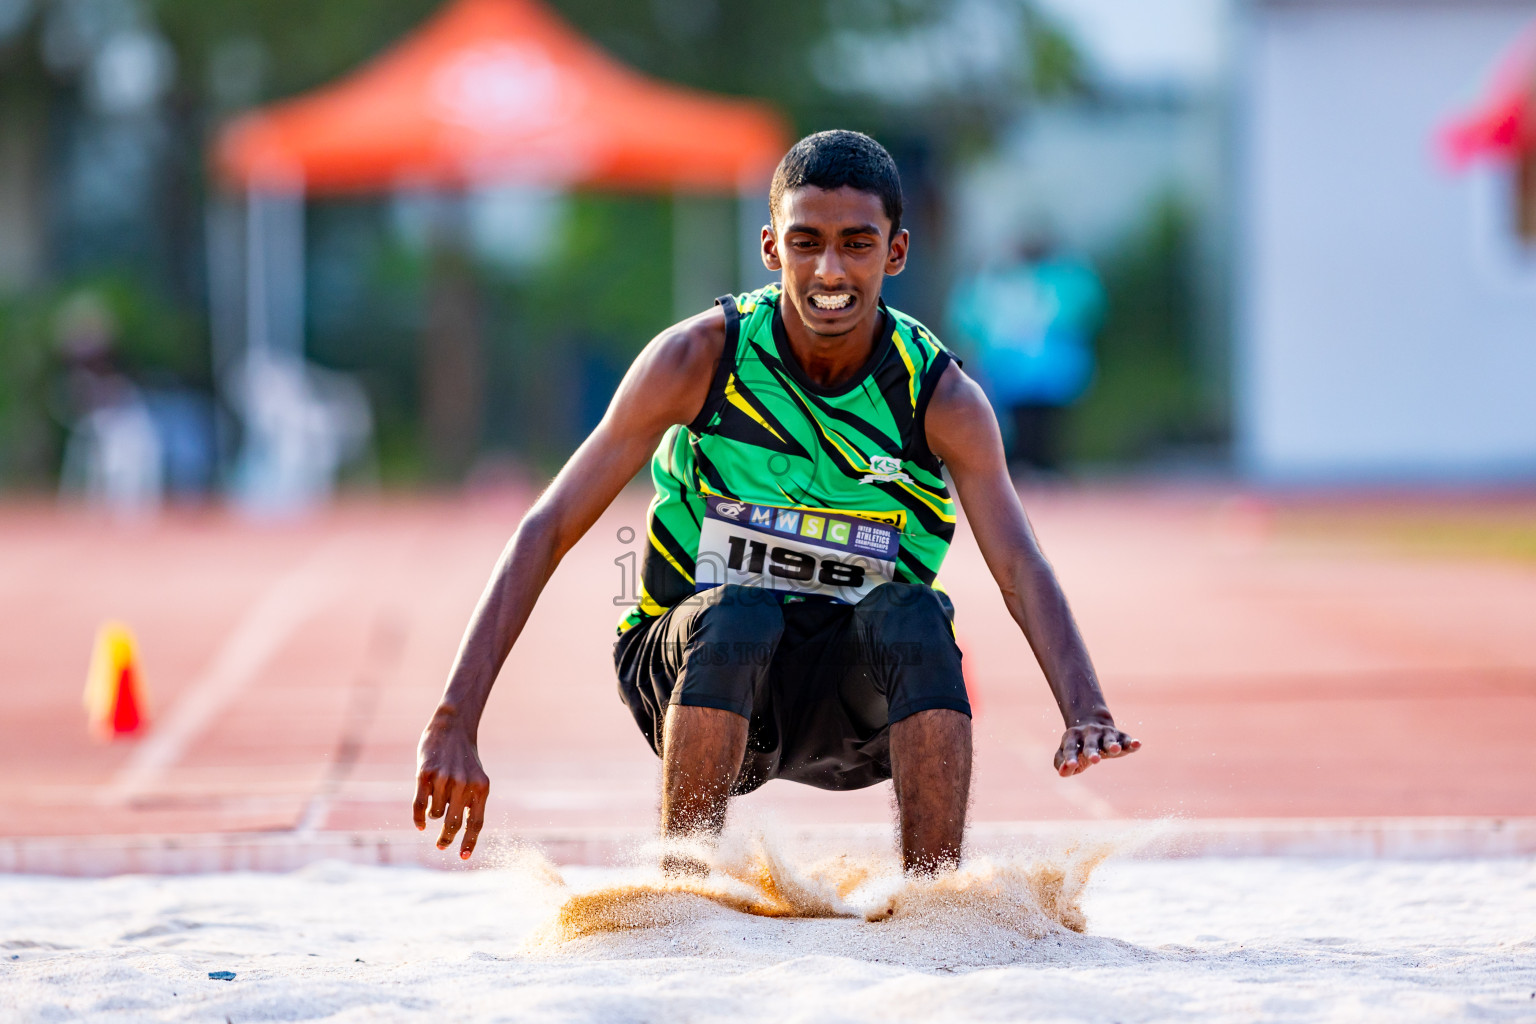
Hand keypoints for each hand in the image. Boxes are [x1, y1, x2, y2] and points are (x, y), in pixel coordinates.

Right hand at [413, 706, 489, 859]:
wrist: (451, 727)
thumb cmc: (463, 757)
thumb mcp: (475, 777)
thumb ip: (471, 801)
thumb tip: (460, 830)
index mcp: (482, 787)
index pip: (476, 822)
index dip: (469, 842)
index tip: (463, 857)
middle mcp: (464, 784)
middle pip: (454, 823)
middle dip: (447, 838)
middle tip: (441, 845)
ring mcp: (444, 779)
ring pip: (436, 813)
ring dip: (434, 815)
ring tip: (436, 802)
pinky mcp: (425, 774)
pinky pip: (420, 805)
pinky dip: (419, 818)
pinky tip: (419, 825)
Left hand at [1054, 719, 1139, 776]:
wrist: (1092, 724)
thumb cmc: (1077, 747)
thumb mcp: (1065, 755)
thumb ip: (1061, 764)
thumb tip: (1062, 772)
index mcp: (1072, 737)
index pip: (1070, 748)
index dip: (1070, 757)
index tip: (1072, 765)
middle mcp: (1089, 733)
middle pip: (1090, 744)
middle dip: (1092, 752)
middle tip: (1094, 760)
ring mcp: (1105, 734)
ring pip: (1109, 740)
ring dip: (1112, 745)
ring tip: (1115, 750)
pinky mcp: (1120, 736)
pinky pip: (1126, 739)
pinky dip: (1131, 743)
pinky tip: (1137, 744)